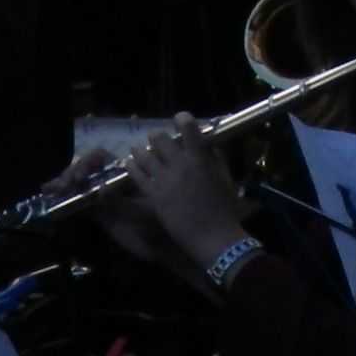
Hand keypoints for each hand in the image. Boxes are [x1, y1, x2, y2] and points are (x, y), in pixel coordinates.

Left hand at [108, 117, 250, 273]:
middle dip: (157, 137)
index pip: (188, 127)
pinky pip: (137, 174)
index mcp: (200, 158)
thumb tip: (208, 143)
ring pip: (144, 155)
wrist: (213, 236)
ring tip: (138, 149)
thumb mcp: (226, 178)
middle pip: (160, 139)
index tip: (181, 120)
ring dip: (141, 149)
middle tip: (157, 140)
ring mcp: (165, 179)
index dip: (182, 119)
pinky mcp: (154, 194)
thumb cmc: (225, 209)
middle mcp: (180, 164)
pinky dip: (132, 166)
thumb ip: (217, 157)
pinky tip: (130, 163)